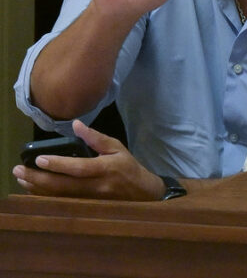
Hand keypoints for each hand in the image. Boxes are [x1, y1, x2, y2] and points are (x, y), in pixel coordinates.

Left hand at [12, 120, 165, 200]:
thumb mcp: (117, 147)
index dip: (58, 164)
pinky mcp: (85, 207)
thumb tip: (76, 125)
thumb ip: (95, 137)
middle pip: (62, 185)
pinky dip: (45, 196)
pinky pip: (61, 202)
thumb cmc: (128, 167)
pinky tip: (33, 189)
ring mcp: (89, 200)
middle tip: (19, 170)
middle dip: (38, 178)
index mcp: (105, 169)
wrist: (143, 193)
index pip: (79, 168)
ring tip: (21, 179)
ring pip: (59, 196)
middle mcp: (96, 187)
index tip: (39, 159)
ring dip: (37, 188)